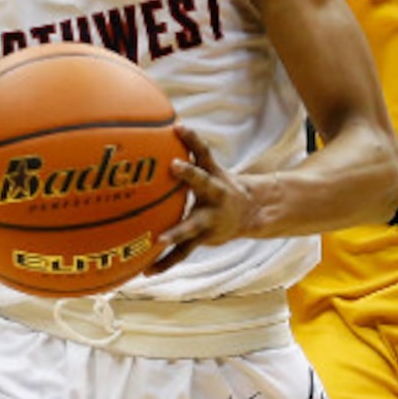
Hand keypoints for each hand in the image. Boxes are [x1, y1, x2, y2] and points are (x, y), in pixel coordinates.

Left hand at [147, 124, 260, 272]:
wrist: (250, 212)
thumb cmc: (217, 184)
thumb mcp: (208, 167)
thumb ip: (187, 151)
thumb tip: (156, 129)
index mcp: (213, 174)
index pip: (203, 152)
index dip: (193, 139)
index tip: (179, 127)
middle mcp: (215, 194)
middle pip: (203, 182)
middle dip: (190, 173)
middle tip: (174, 165)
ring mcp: (210, 218)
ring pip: (193, 225)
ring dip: (177, 232)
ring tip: (159, 239)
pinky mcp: (204, 238)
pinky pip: (183, 252)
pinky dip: (166, 262)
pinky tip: (147, 272)